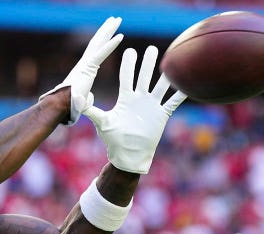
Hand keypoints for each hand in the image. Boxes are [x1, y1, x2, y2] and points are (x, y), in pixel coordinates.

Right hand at [39, 17, 122, 124]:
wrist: (60, 107)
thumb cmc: (69, 106)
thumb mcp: (81, 99)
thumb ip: (86, 96)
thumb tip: (88, 97)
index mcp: (84, 70)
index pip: (96, 51)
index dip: (104, 41)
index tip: (111, 32)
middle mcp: (84, 63)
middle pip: (97, 42)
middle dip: (106, 30)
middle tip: (114, 19)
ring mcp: (85, 64)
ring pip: (99, 43)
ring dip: (108, 30)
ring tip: (116, 19)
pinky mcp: (88, 68)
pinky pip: (102, 53)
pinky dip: (111, 44)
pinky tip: (120, 36)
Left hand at [83, 46, 186, 173]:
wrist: (128, 154)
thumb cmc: (113, 139)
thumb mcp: (101, 122)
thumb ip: (90, 109)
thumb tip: (75, 99)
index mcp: (125, 99)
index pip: (127, 78)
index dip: (128, 65)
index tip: (129, 50)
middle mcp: (139, 99)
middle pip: (144, 77)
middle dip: (147, 63)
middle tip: (151, 48)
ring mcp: (151, 106)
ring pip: (160, 86)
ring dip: (166, 75)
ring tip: (171, 61)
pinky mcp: (161, 115)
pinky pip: (172, 102)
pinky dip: (180, 94)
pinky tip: (188, 84)